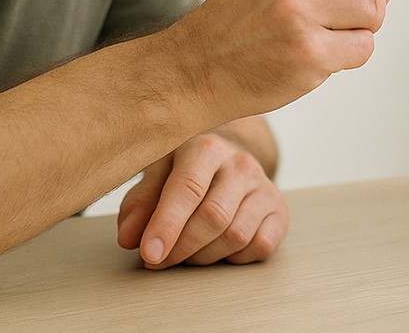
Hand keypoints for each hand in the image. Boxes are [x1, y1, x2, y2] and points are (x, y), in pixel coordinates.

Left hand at [117, 132, 287, 267]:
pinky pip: (259, 246)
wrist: (227, 165)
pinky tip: (219, 248)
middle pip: (213, 217)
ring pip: (236, 236)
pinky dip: (234, 258)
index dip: (167, 225)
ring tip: (187, 251)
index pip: (188, 188)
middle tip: (159, 260)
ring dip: (204, 256)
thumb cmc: (185, 173)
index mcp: (205, 147)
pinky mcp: (279, 211)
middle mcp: (240, 163)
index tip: (149, 254)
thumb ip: (139, 205)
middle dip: (182, 247)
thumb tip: (129, 237)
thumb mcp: (156, 179)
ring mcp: (264, 186)